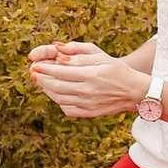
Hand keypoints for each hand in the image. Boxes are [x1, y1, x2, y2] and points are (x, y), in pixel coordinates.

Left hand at [29, 41, 150, 119]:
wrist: (134, 91)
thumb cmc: (117, 70)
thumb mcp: (100, 57)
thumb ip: (79, 55)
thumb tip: (59, 54)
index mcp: (92, 75)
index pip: (62, 72)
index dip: (45, 69)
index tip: (35, 65)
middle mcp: (88, 91)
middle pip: (57, 87)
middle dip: (42, 80)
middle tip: (33, 74)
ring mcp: (88, 104)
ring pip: (60, 98)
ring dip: (47, 91)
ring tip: (41, 83)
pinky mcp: (89, 113)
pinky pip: (67, 108)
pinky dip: (58, 101)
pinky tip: (55, 94)